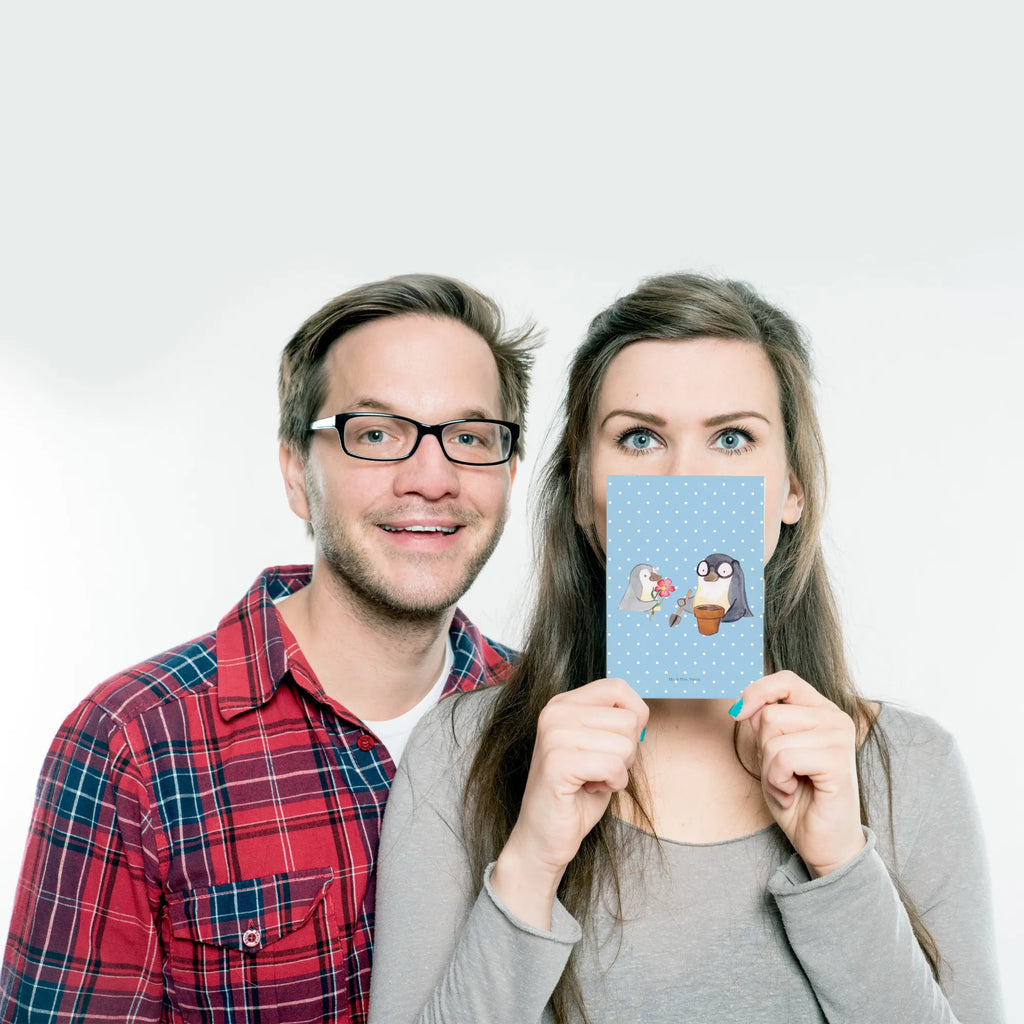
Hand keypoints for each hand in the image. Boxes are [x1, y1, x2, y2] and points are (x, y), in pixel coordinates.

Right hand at [491, 678, 647, 927]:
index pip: (619, 688)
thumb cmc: (577, 793)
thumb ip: (615, 723)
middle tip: (598, 769)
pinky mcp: (557, 761)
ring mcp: (554, 734)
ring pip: (625, 744)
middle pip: (628, 720)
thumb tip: (642, 714)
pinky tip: (590, 789)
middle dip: (626, 752)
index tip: (618, 743)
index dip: (635, 716)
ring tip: (592, 779)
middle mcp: (555, 711)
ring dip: (619, 771)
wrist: (545, 836)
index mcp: (564, 703)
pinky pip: (614, 766)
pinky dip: (613, 784)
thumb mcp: (599, 747)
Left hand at [733, 671, 865, 877]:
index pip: (786, 680)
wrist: (821, 842)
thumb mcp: (771, 754)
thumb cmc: (797, 797)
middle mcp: (835, 719)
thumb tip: (746, 705)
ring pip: (774, 738)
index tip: (738, 713)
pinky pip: (784, 758)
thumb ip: (764, 725)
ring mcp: (840, 739)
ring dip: (769, 770)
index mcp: (821, 711)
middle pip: (770, 714)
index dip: (757, 692)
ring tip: (788, 786)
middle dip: (763, 750)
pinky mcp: (839, 762)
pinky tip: (793, 794)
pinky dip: (778, 781)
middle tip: (780, 775)